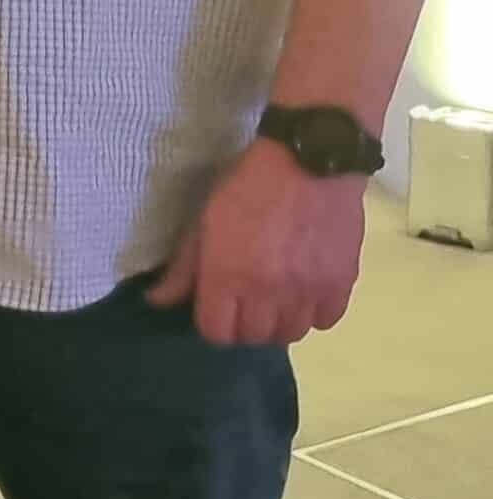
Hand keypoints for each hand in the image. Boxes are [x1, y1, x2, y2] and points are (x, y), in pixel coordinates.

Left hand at [145, 137, 366, 344]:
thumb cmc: (246, 184)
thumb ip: (183, 266)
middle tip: (244, 300)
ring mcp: (308, 290)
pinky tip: (304, 292)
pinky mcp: (342, 283)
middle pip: (253, 337)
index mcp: (227, 275)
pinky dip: (313, 313)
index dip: (212, 324)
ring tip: (274, 298)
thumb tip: (157, 300)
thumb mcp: (203, 219)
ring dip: (278, 321)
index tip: (215, 307)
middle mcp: (267, 292)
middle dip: (243, 324)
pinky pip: (325, 321)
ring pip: (290, 334)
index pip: (216, 332)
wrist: (308, 160)